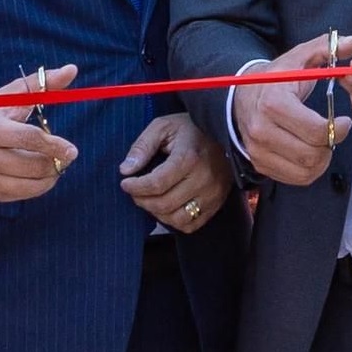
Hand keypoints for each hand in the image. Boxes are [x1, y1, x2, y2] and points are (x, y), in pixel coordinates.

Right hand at [0, 65, 78, 202]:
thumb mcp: (12, 95)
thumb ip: (42, 83)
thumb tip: (72, 70)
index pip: (30, 139)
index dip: (55, 146)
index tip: (73, 150)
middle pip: (33, 166)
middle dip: (56, 163)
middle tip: (66, 157)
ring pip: (30, 186)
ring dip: (50, 177)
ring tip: (54, 165)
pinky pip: (22, 195)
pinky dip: (37, 187)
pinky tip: (37, 174)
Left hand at [122, 110, 230, 232]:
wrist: (226, 133)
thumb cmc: (191, 129)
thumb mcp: (163, 127)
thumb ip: (142, 146)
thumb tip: (126, 169)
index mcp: (189, 158)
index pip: (157, 184)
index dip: (136, 187)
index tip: (125, 183)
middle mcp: (203, 179)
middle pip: (164, 204)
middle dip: (142, 200)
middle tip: (134, 191)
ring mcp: (212, 194)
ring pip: (177, 219)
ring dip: (157, 213)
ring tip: (150, 199)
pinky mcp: (216, 204)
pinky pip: (191, 225)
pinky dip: (174, 221)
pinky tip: (167, 207)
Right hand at [233, 31, 351, 189]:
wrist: (242, 96)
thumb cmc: (276, 78)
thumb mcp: (300, 58)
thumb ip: (327, 48)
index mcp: (274, 103)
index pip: (315, 130)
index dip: (338, 129)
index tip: (344, 121)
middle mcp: (262, 130)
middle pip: (311, 154)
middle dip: (330, 145)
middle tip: (334, 132)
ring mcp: (259, 150)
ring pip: (305, 170)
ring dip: (322, 159)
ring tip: (323, 142)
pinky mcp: (260, 164)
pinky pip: (295, 179)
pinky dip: (310, 170)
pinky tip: (311, 152)